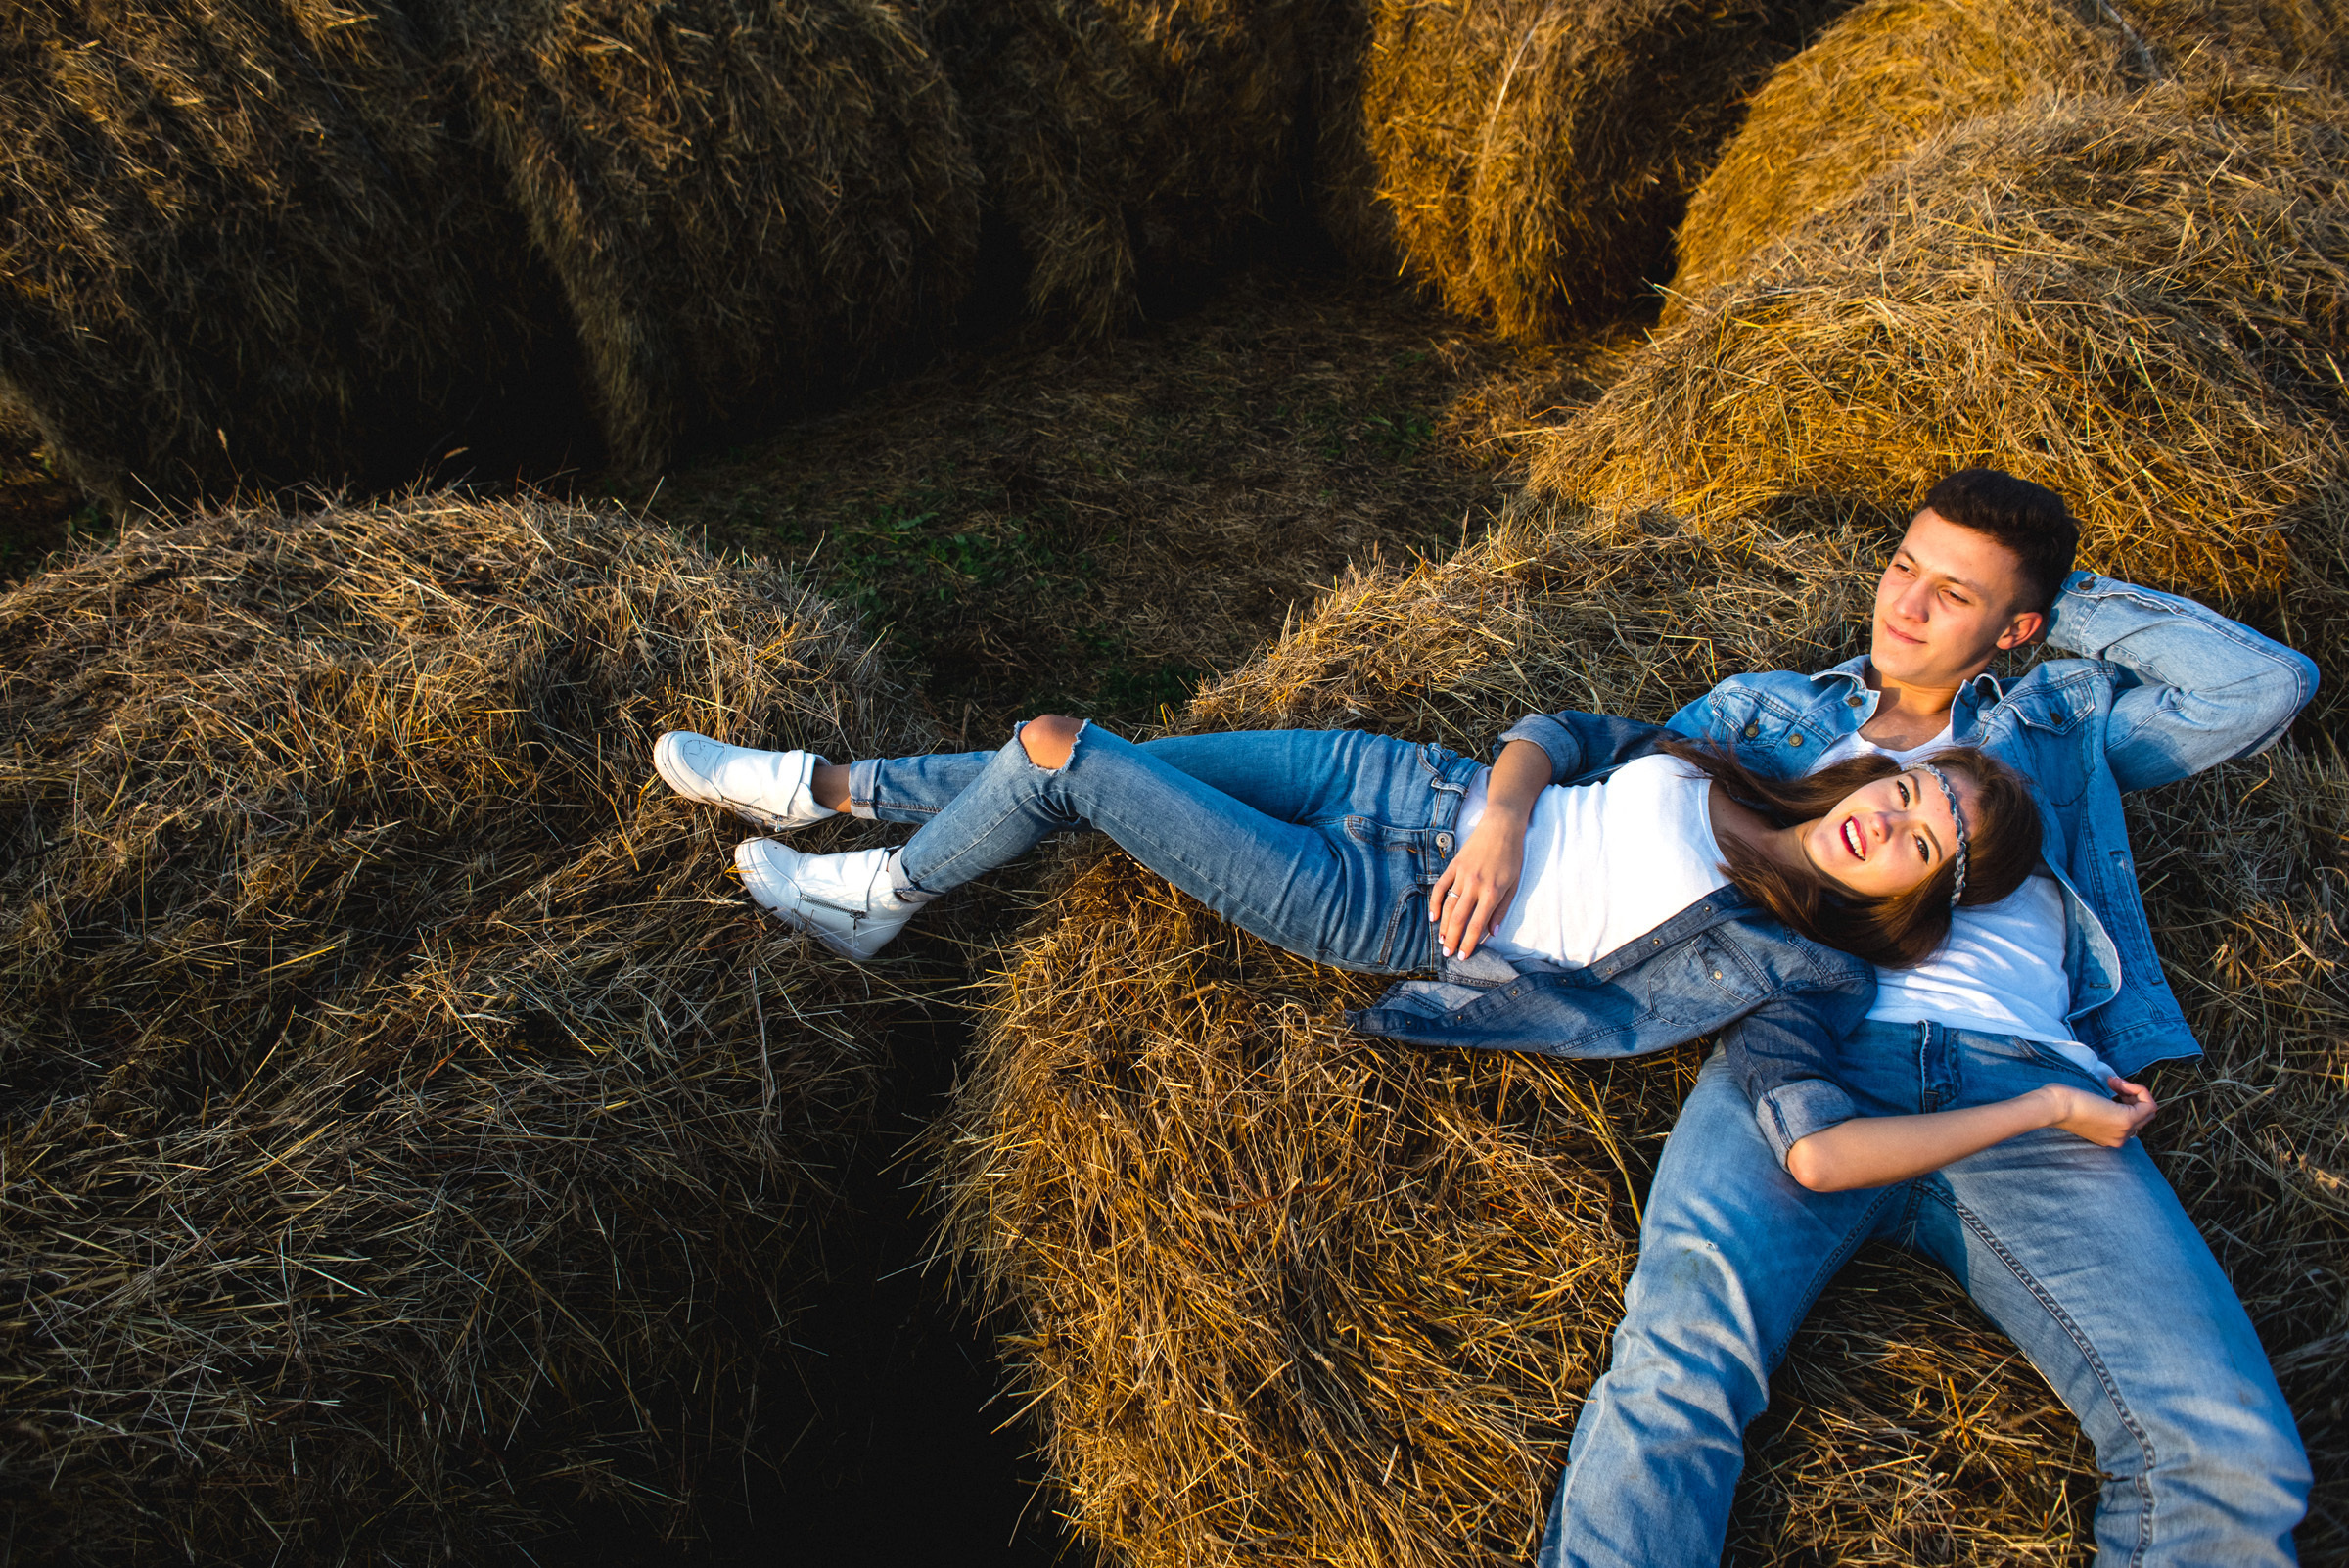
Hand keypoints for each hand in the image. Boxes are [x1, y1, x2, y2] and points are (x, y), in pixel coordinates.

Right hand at [1429, 817, 1524, 959]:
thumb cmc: (1512, 856)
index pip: (1477, 924)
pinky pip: (1441, 887)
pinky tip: (1433, 916)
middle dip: (1452, 939)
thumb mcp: (1514, 884)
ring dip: (1443, 925)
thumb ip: (1502, 909)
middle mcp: (1475, 885)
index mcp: (1492, 892)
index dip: (1469, 943)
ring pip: (1448, 905)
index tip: (1463, 956)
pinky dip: (1435, 902)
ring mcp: (1462, 874)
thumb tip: (1493, 932)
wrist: (1502, 826)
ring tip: (1440, 940)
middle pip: (1459, 918)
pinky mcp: (1454, 865)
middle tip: (1447, 955)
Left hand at [2043, 1077, 2156, 1146]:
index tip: (2111, 1087)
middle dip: (2132, 1095)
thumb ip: (2105, 1109)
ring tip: (2113, 1082)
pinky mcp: (2126, 1119)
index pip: (2133, 1122)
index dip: (2127, 1101)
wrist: (2054, 1106)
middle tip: (2113, 1083)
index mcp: (2110, 1138)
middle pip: (2143, 1116)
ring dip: (2134, 1091)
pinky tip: (2119, 1083)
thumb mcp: (2089, 1109)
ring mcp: (2124, 1131)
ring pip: (2148, 1110)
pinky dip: (2139, 1090)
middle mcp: (2120, 1139)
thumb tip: (2120, 1094)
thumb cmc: (2062, 1102)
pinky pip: (2149, 1105)